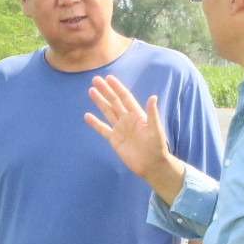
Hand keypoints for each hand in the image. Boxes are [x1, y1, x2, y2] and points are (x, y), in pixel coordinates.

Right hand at [84, 75, 183, 202]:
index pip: (125, 97)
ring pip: (107, 112)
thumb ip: (152, 114)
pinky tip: (87, 116)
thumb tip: (153, 97)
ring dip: (99, 102)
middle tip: (95, 80)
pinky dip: (95, 123)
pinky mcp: (114, 140)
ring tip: (91, 91)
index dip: (117, 87)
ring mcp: (120, 129)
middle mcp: (127, 120)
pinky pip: (103, 129)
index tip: (109, 78)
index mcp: (137, 115)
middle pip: (114, 102)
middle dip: (105, 91)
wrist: (152, 165)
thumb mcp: (156, 129)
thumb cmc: (157, 147)